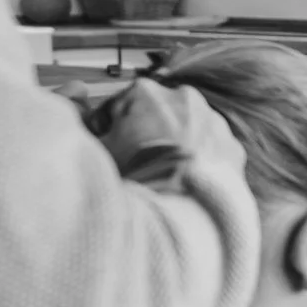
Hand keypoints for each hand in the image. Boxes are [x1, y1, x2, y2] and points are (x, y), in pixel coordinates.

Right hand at [83, 79, 245, 190]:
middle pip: (154, 117)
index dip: (107, 133)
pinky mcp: (233, 148)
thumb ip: (79, 124)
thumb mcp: (94, 152)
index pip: (117, 108)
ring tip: (161, 180)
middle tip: (135, 168)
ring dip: (174, 149)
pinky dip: (200, 165)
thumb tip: (73, 101)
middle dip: (143, 137)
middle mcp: (184, 99)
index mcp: (145, 92)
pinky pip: (210, 153)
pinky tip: (186, 186)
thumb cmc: (135, 183)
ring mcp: (213, 122)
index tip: (108, 153)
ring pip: (185, 133)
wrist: (183, 214)